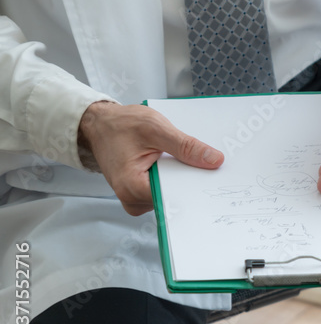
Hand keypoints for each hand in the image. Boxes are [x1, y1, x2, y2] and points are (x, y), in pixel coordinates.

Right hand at [78, 101, 223, 215]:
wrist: (100, 125)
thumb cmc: (121, 125)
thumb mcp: (156, 129)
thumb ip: (186, 146)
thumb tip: (215, 160)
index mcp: (132, 186)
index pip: (175, 197)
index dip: (197, 187)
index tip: (216, 179)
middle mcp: (132, 199)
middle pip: (175, 198)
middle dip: (193, 182)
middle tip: (213, 167)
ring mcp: (135, 198)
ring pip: (172, 194)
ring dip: (184, 179)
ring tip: (194, 162)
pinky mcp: (140, 193)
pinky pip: (165, 189)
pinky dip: (175, 178)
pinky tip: (181, 164)